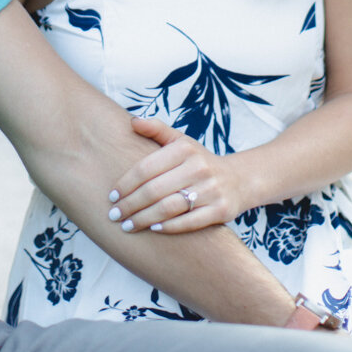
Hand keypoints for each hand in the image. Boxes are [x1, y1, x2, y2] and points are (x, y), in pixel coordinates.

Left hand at [108, 116, 247, 232]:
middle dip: (130, 205)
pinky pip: (189, 222)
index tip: (112, 196)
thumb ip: (156, 130)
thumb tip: (132, 121)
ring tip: (127, 226)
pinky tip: (153, 229)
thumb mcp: (181, 142)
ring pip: (169, 207)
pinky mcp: (220, 210)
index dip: (126, 183)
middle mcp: (199, 168)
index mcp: (185, 149)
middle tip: (114, 215)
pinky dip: (169, 227)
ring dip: (144, 219)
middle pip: (154, 190)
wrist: (239, 179)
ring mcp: (211, 190)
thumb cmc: (199, 161)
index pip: (146, 167)